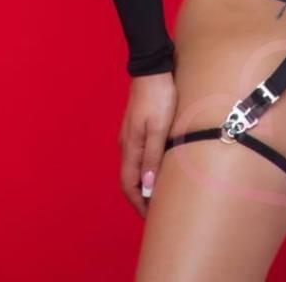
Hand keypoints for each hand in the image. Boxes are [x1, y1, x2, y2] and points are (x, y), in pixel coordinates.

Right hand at [118, 71, 176, 218]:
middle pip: (130, 178)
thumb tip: (147, 187)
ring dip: (144, 182)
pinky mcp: (136, 126)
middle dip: (141, 196)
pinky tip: (158, 166)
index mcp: (130, 146)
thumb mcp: (159, 127)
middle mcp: (126, 143)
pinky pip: (138, 154)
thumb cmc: (158, 96)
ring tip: (159, 192)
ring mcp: (130, 134)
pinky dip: (145, 167)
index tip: (150, 216)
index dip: (138, 202)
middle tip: (157, 209)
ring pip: (134, 166)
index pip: (128, 184)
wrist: (152, 68)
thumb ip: (153, 157)